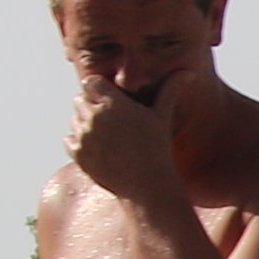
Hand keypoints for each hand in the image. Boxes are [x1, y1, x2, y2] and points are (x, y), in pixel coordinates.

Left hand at [69, 79, 184, 209]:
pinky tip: (100, 150)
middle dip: (92, 106)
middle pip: (80, 99)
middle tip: (111, 122)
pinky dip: (80, 143)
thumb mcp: (163, 116)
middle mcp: (94, 116)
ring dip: (85, 124)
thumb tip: (189, 72)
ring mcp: (84, 136)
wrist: (147, 186)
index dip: (99, 90)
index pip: (91, 82)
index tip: (111, 101)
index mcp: (113, 103)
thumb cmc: (158, 148)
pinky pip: (69, 140)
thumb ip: (171, 89)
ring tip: (107, 138)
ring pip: (75, 120)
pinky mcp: (78, 154)